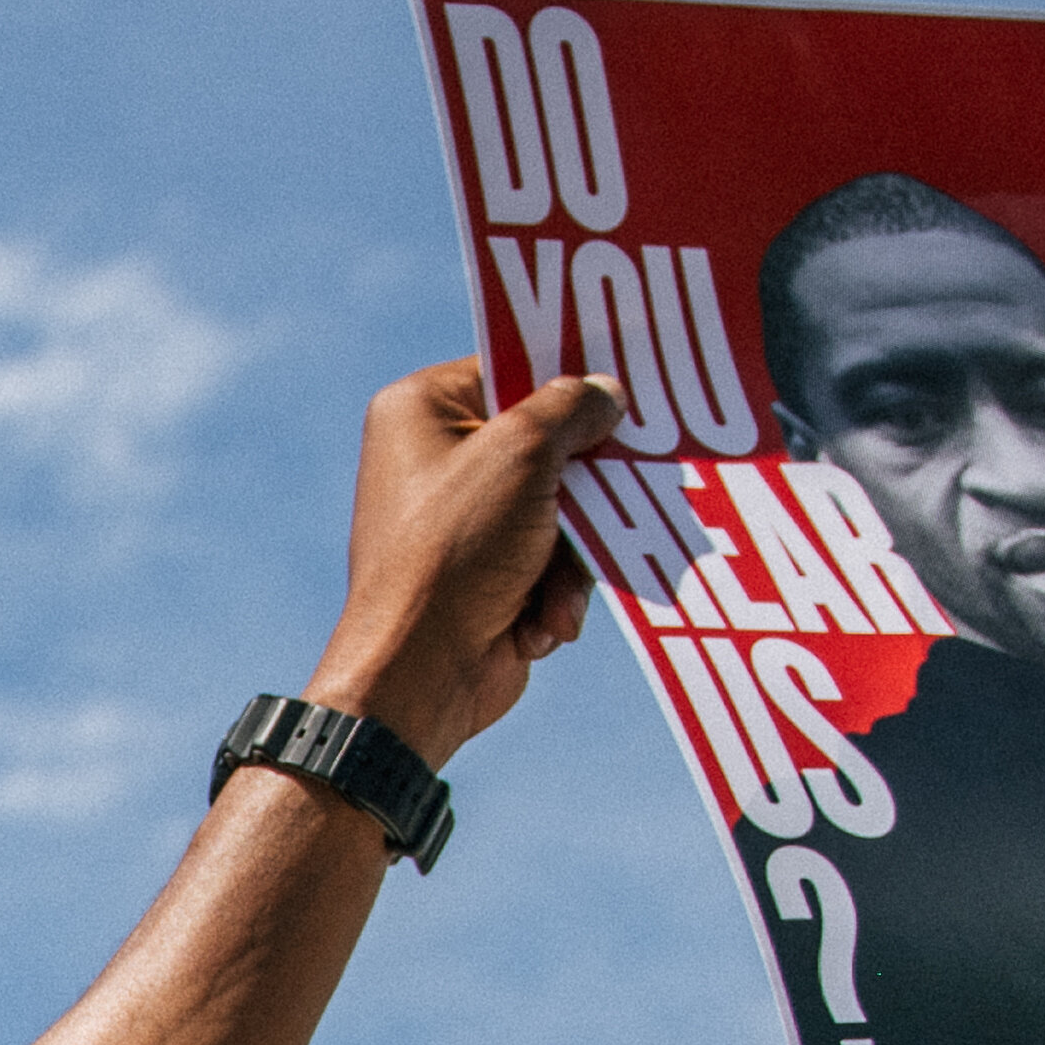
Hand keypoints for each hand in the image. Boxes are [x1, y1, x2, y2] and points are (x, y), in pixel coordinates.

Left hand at [302, 357, 618, 767]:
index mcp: (421, 410)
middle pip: (547, 445)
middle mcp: (435, 460)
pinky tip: (536, 623)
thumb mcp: (523, 453)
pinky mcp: (485, 575)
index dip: (570, 380)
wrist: (421, 676)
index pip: (512, 369)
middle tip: (618, 491)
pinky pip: (549, 564)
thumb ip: (571, 408)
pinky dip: (554, 594)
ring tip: (551, 589)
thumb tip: (607, 393)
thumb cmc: (455, 551)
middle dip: (582, 486)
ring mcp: (462, 522)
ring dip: (569, 558)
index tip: (624, 388)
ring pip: (559, 512)